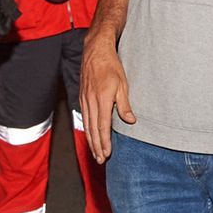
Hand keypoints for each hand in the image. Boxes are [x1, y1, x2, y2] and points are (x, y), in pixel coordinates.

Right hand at [79, 34, 132, 162]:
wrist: (95, 51)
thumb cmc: (111, 66)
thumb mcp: (123, 84)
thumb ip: (124, 105)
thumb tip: (130, 121)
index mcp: (102, 99)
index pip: (103, 126)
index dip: (105, 142)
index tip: (107, 154)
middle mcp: (91, 101)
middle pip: (93, 129)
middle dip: (97, 146)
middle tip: (101, 160)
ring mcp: (85, 100)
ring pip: (87, 125)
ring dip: (91, 141)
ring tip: (95, 153)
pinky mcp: (82, 97)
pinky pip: (84, 118)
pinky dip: (87, 129)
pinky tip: (90, 136)